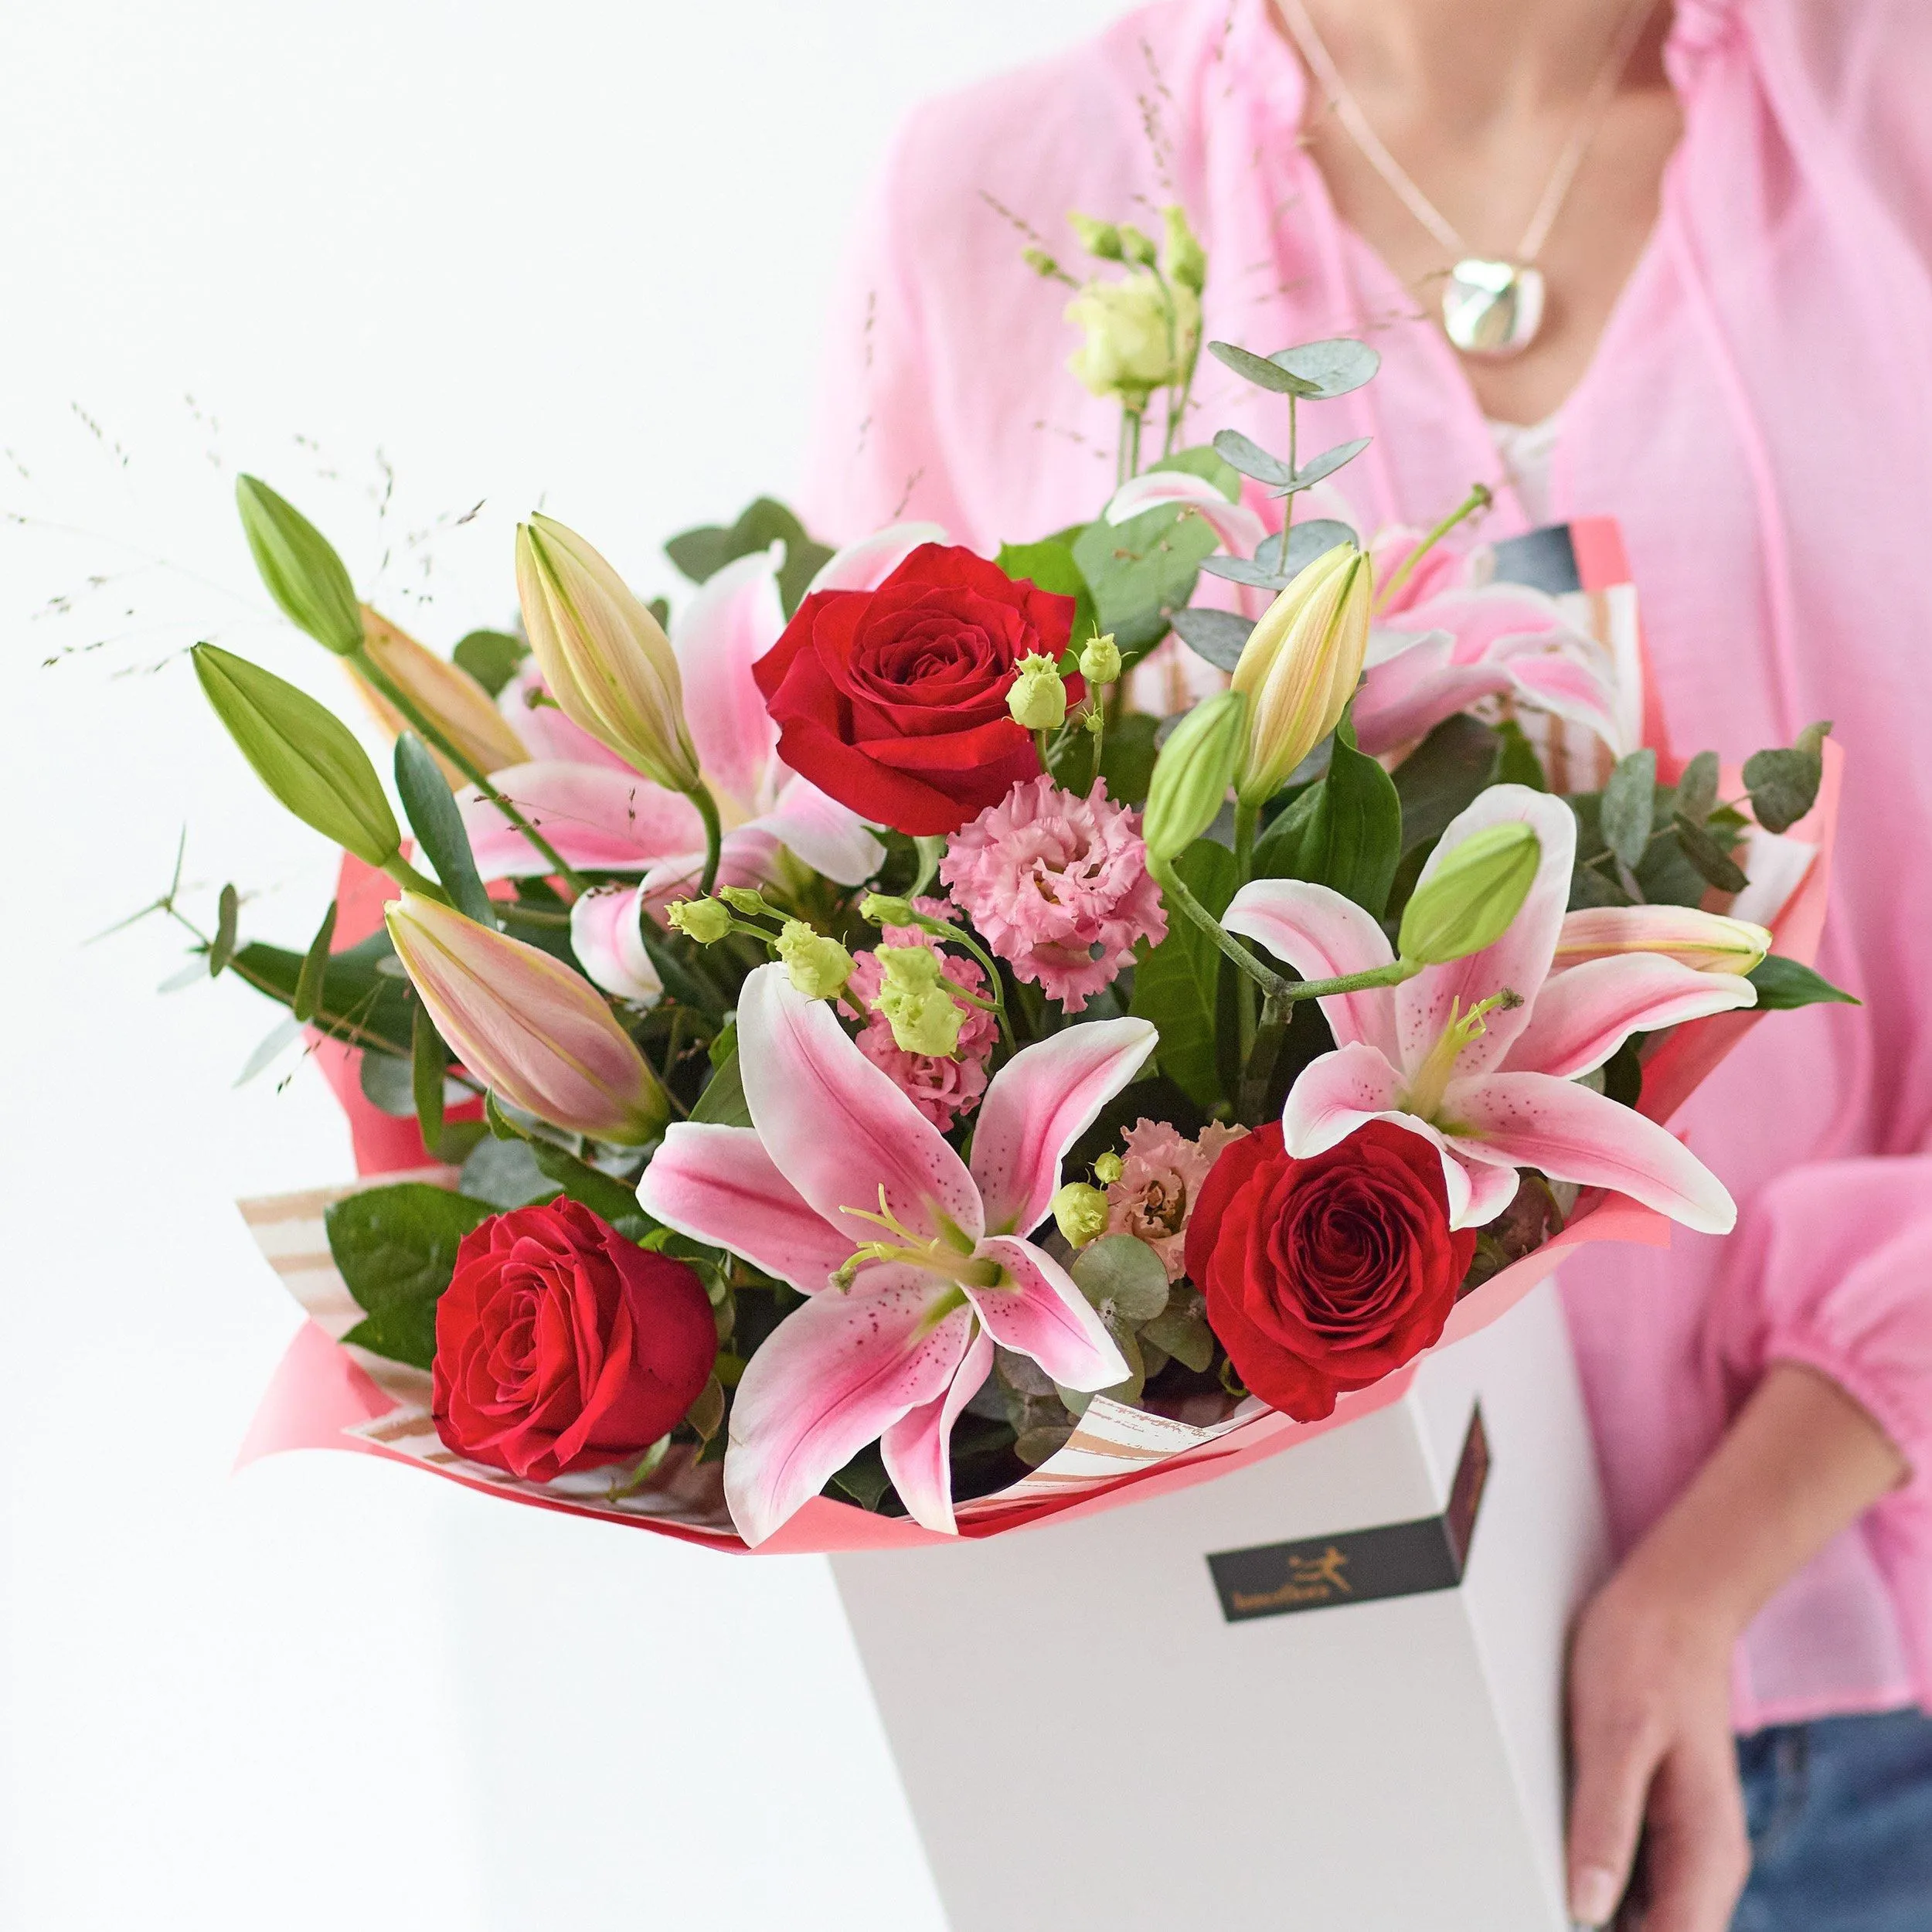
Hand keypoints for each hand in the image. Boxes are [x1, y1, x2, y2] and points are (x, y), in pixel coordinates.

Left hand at [1562, 1362, 1905, 1928]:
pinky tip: (1554, 1852)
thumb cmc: (1646, 1653)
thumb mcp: (1615, 1734)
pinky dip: (1595, 1873)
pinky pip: (1632, 1871)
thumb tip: (1587, 1907)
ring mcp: (1681, 1838)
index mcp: (1705, 1853)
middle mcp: (1702, 1857)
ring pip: (1643, 1909)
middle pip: (1657, 1931)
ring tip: (1532, 1868)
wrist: (1673, 1598)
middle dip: (1598, 1924)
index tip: (1553, 1915)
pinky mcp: (1658, 1814)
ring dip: (1595, 1905)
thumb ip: (1605, 1823)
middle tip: (1528, 1895)